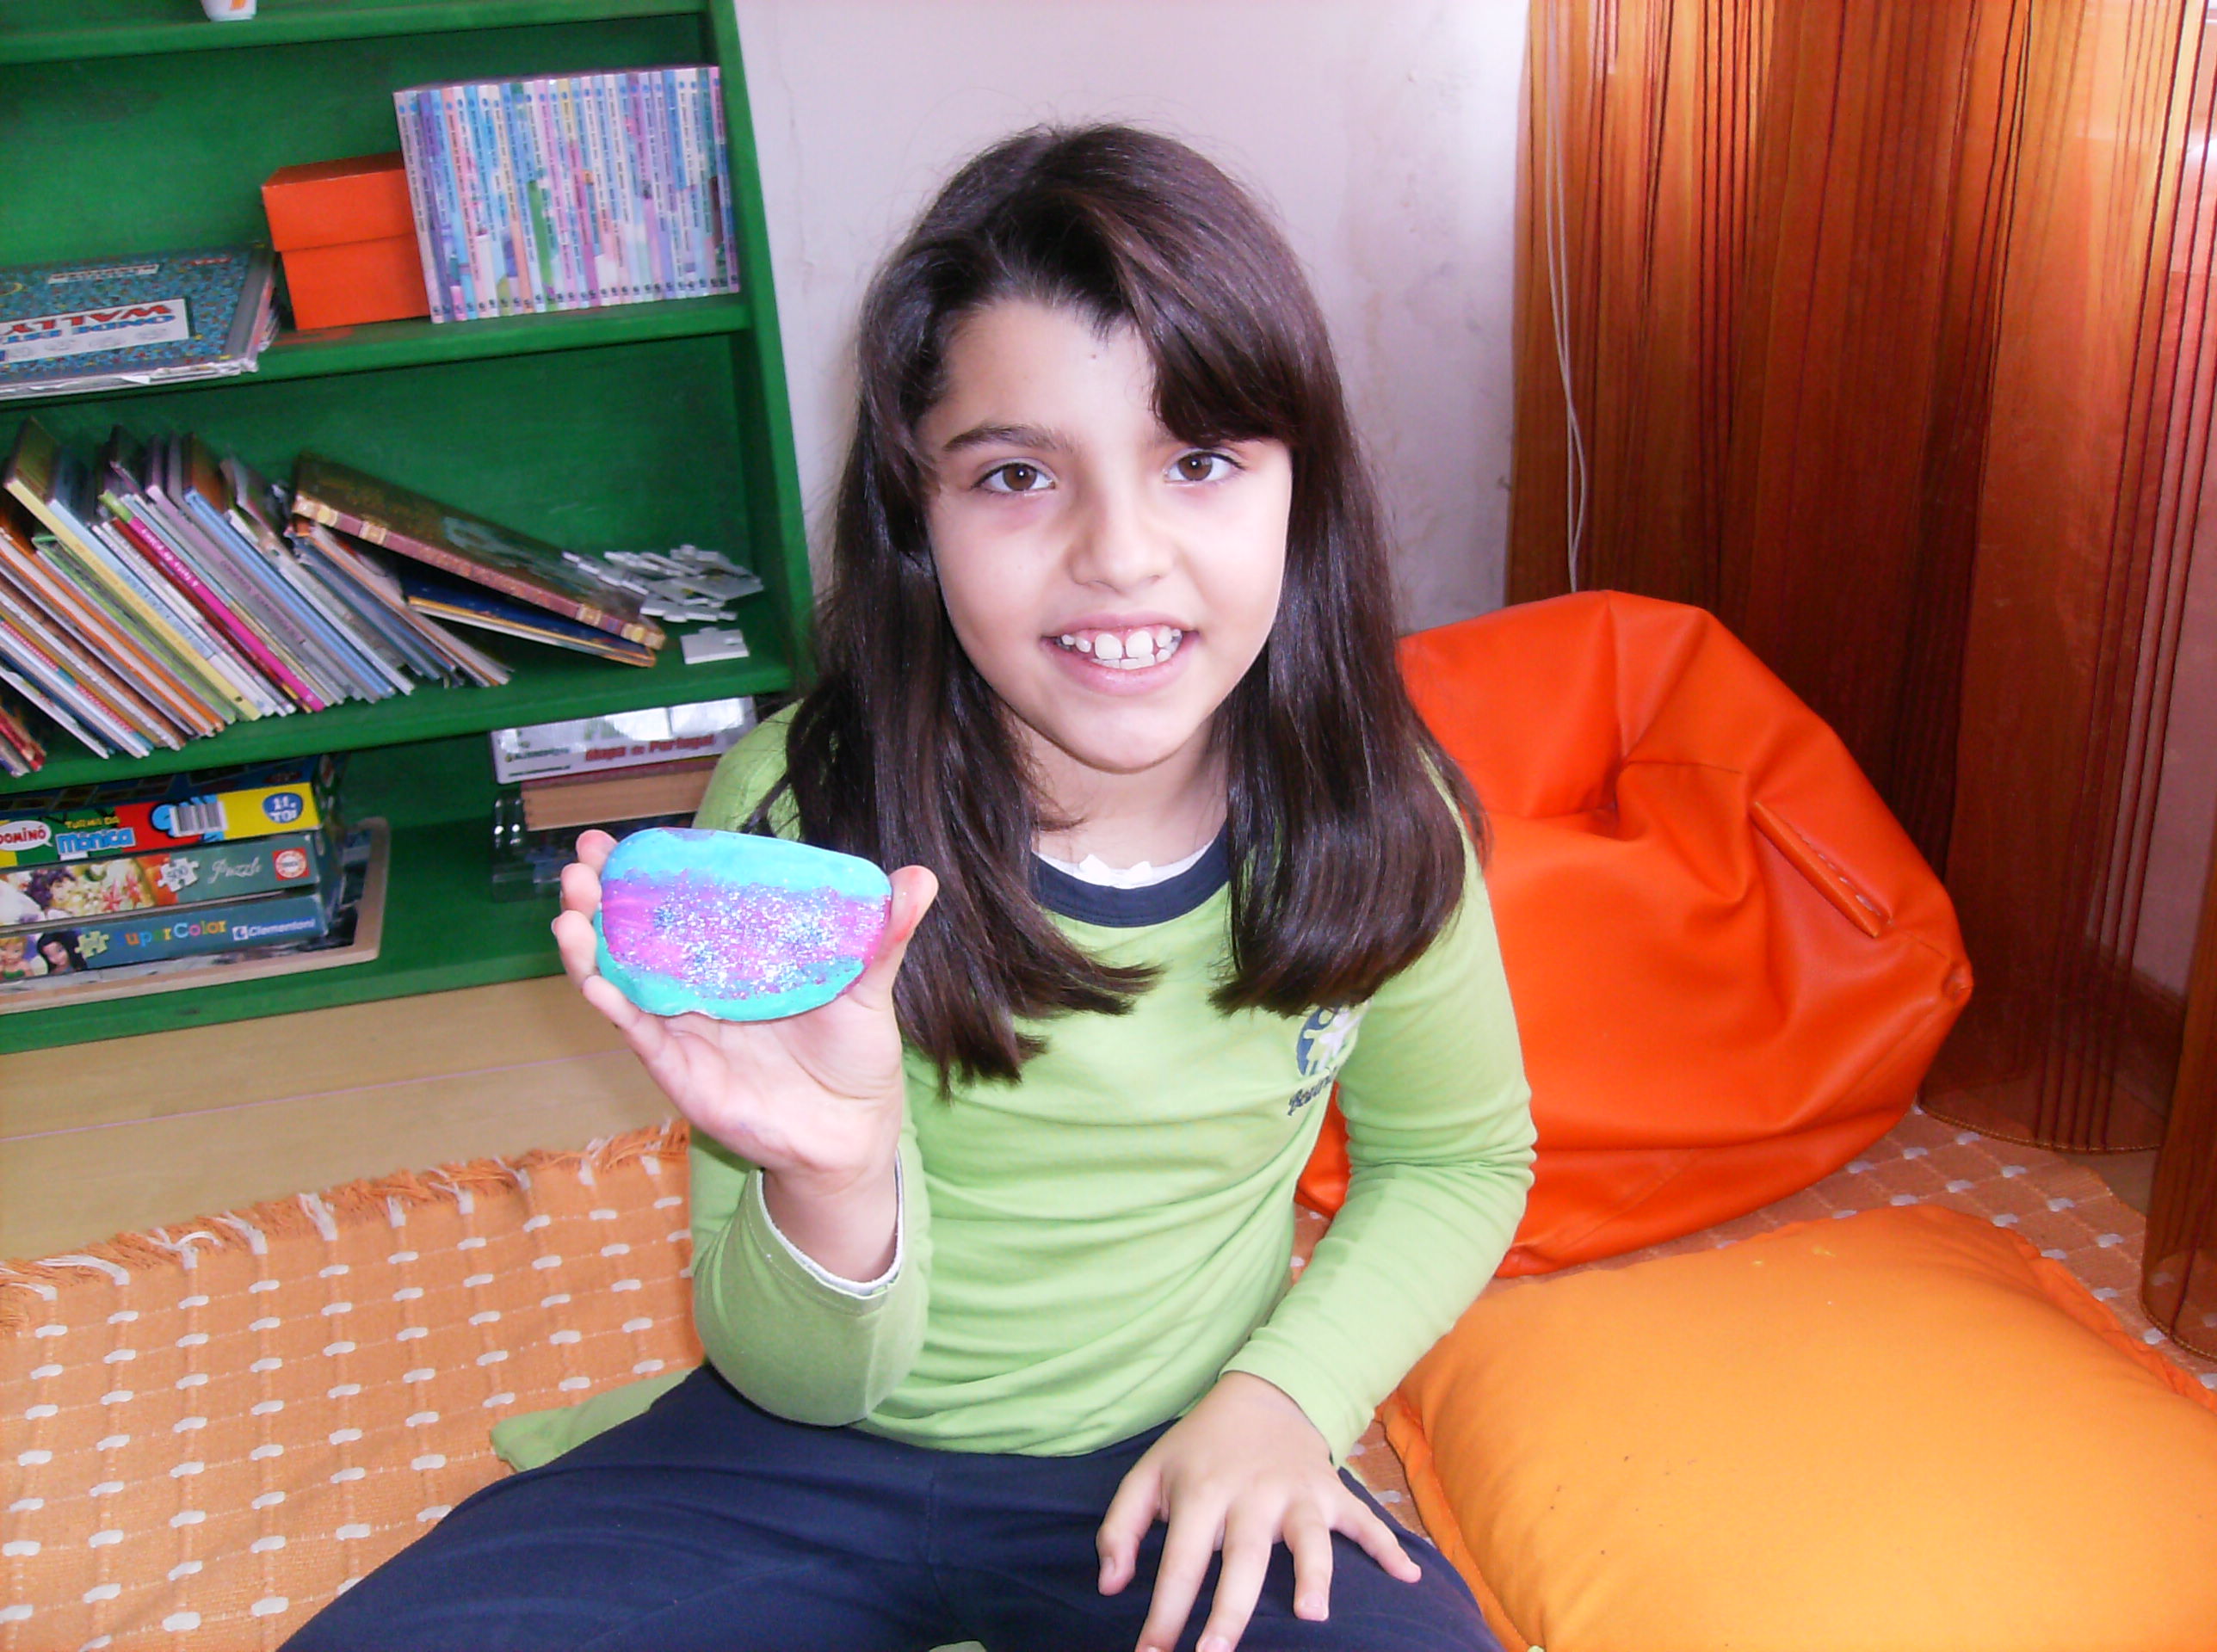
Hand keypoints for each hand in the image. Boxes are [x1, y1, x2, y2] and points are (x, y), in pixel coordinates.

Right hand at [551, 829, 936, 1275]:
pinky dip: (615, 1007)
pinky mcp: (683, 1071)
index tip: (614, 839)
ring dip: (589, 949)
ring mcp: (685, 1029)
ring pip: (621, 982)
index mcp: (735, 957)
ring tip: (570, 913)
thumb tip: (920, 876)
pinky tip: (595, 981)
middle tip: (582, 864)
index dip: (644, 872)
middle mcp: (699, 988)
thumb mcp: (869, 985)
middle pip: (634, 937)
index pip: (679, 904)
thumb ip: (884, 934)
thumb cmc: (856, 1053)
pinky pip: (640, 1035)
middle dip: (600, 900)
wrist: (856, 1130)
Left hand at [1096, 1372, 1419, 1651]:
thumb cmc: (1198, 1449)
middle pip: (1241, 1559)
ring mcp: (1295, 1493)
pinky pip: (1363, 1521)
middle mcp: (1250, 1495)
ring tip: (1312, 1615)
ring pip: (1307, 1538)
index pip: (1180, 1562)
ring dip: (1313, 1575)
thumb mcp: (1148, 1474)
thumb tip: (1111, 1586)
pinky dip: (1388, 1546)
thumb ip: (1121, 1528)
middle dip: (1229, 1611)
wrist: (1261, 1393)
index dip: (1165, 1612)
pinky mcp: (1330, 1492)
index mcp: (1201, 1494)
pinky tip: (1409, 1576)